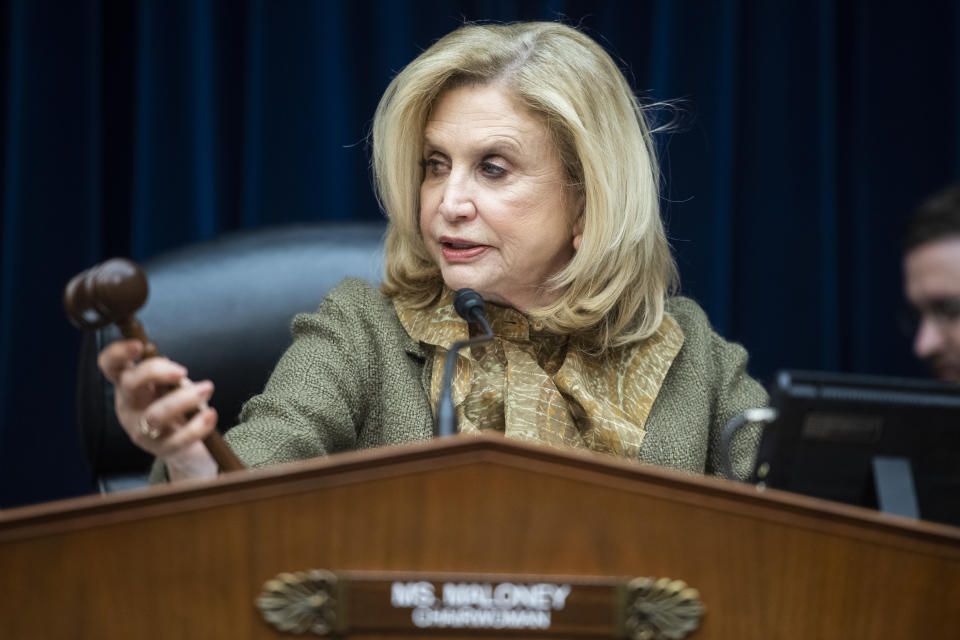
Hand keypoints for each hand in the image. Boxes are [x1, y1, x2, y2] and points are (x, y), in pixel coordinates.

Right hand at [98, 339, 217, 480]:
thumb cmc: (173, 404)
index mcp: (127, 384)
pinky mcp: (160, 448)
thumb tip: (173, 367)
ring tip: (206, 389)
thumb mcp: (167, 383)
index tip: (139, 345)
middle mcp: (128, 406)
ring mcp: (141, 429)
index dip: (118, 353)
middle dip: (156, 371)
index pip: (110, 365)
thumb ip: (166, 372)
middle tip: (183, 371)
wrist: (184, 445)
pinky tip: (210, 415)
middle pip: (129, 384)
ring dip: (184, 399)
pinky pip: (177, 439)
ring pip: (155, 415)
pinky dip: (197, 426)